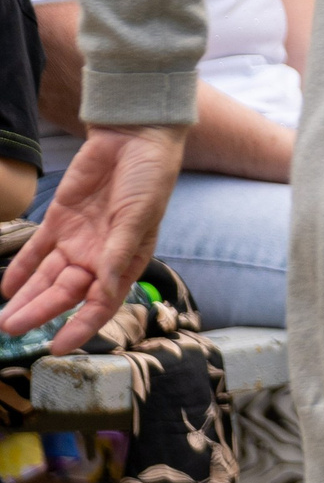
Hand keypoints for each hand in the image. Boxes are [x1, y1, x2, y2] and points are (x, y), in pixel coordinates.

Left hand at [0, 124, 185, 351]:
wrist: (134, 136)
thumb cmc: (150, 177)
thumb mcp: (139, 217)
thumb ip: (118, 254)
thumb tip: (104, 291)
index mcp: (126, 259)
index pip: (102, 301)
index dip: (82, 325)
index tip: (59, 346)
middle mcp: (100, 255)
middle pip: (66, 292)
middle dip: (41, 312)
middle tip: (13, 329)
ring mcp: (78, 238)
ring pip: (47, 277)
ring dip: (27, 297)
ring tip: (4, 320)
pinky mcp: (60, 219)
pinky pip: (36, 251)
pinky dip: (21, 269)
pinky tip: (6, 288)